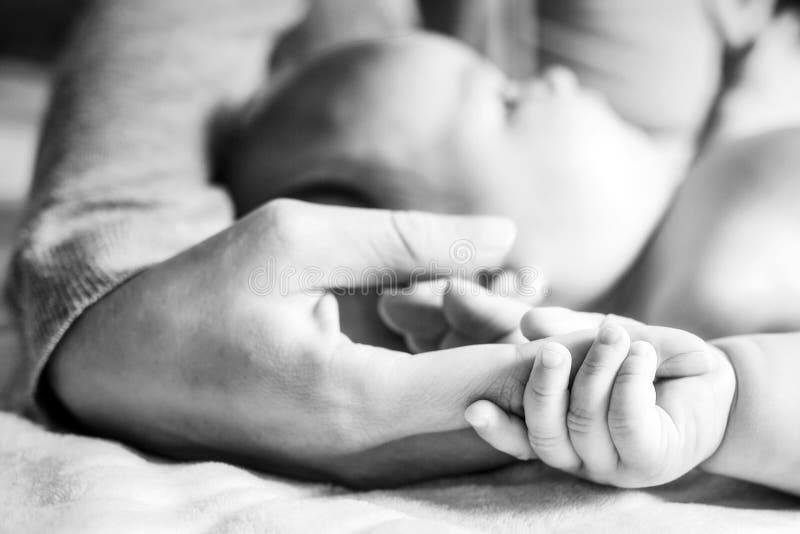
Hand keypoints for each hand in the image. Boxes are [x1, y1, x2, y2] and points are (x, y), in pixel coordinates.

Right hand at [47, 199, 533, 485]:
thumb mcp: (296, 239)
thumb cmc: (198, 295)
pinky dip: (462, 382)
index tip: (599, 322)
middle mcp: (366, 447)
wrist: (124, 367)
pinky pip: (431, 427)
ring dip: (503, 374)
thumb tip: (502, 237)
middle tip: (569, 314)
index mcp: (354, 398)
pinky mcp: (347, 453)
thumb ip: (405, 239)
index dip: (549, 348)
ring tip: (527, 315)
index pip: (491, 383)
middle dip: (538, 366)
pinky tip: (462, 329)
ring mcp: (357, 460)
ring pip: (467, 428)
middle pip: (492, 419)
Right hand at [464, 309, 735, 487]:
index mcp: (559, 429)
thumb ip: (565, 329)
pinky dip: (629, 380)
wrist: (710, 378)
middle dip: (544, 386)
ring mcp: (615, 462)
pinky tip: (642, 354)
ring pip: (583, 423)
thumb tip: (529, 323)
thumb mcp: (600, 336)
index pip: (517, 437)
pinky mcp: (650, 459)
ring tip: (617, 334)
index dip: (494, 427)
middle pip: (544, 434)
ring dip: (598, 369)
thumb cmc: (646, 358)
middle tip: (554, 347)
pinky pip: (626, 423)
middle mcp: (580, 455)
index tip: (473, 408)